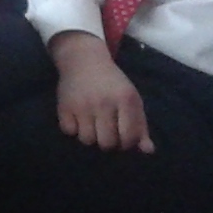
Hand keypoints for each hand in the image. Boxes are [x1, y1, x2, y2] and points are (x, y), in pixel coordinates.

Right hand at [50, 31, 152, 151]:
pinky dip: (73, 129)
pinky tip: (77, 119)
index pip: (129, 137)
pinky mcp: (64, 106)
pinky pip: (69, 132)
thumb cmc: (112, 83)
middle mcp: (104, 103)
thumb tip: (148, 151)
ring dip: (90, 136)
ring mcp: (82, 105)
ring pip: (87, 140)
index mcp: (125, 100)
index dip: (127, 143)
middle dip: (108, 142)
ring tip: (92, 125)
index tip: (123, 136)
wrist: (84, 61)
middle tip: (106, 132)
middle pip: (107, 143)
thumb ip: (140, 125)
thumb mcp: (131, 100)